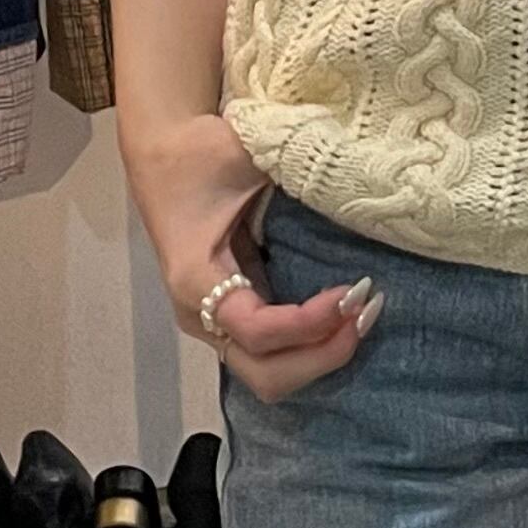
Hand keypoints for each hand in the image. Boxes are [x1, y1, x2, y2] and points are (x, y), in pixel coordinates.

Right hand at [131, 111, 382, 405]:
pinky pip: (273, 355)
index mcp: (196, 279)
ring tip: (360, 316)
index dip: (311, 323)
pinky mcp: (229, 318)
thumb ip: (300, 171)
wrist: (161, 152)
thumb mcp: (249, 155)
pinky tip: (342, 315)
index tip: (355, 290)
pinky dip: (311, 346)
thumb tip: (361, 185)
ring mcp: (213, 323)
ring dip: (320, 356)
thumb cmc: (202, 152)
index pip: (258, 331)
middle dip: (323, 356)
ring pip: (271, 375)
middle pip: (266, 375)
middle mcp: (200, 314)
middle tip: (365, 312)